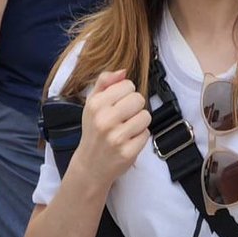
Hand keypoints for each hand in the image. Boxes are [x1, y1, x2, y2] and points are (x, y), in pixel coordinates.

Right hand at [76, 70, 150, 187]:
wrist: (90, 165)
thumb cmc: (93, 131)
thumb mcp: (92, 104)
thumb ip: (105, 83)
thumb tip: (123, 71)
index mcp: (95, 104)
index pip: (127, 85)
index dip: (125, 93)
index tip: (117, 104)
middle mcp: (104, 120)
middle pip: (139, 99)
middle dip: (134, 107)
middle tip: (124, 117)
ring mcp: (116, 137)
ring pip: (145, 116)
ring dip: (139, 122)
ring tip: (126, 129)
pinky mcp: (127, 152)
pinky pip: (146, 134)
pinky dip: (140, 137)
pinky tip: (128, 141)